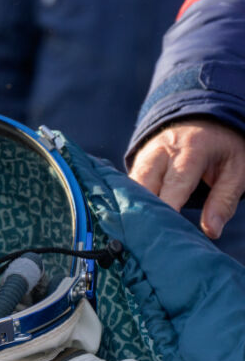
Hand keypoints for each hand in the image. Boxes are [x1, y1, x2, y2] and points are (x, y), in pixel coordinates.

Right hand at [129, 118, 244, 238]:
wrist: (204, 118)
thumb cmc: (223, 146)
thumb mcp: (236, 168)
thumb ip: (223, 199)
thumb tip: (211, 232)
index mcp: (190, 150)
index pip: (174, 185)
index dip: (166, 210)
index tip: (161, 234)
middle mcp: (161, 151)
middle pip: (144, 186)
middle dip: (142, 213)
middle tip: (142, 242)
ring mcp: (145, 156)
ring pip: (130, 187)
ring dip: (131, 211)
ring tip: (131, 238)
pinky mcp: (136, 164)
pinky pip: (127, 187)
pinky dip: (128, 204)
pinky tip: (129, 224)